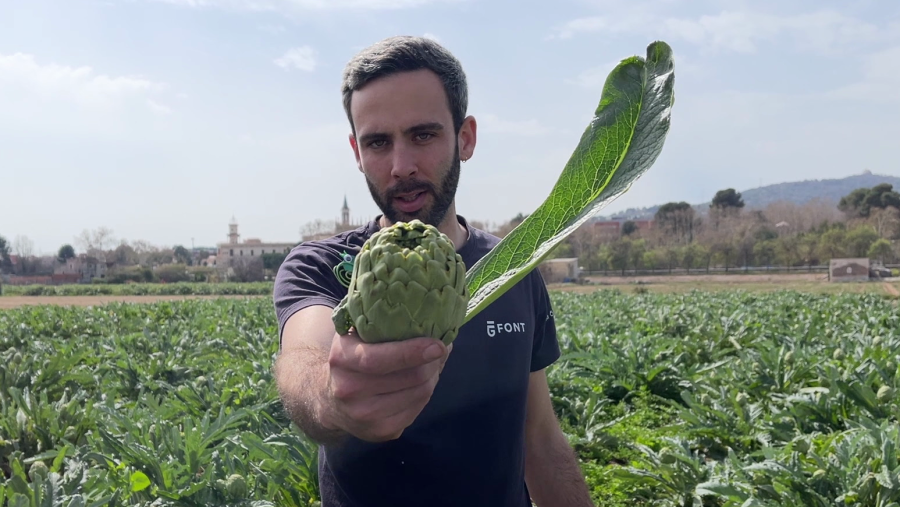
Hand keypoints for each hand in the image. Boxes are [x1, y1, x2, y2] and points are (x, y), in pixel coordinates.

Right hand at [321, 331, 452, 441]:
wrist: (329, 401)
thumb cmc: (351, 359)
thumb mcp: (354, 334)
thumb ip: (382, 322)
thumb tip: (432, 320)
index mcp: (341, 359)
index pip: (379, 359)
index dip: (412, 352)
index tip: (438, 345)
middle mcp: (348, 390)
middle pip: (410, 377)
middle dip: (433, 362)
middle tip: (439, 350)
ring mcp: (364, 416)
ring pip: (420, 393)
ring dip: (433, 377)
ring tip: (432, 365)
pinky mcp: (379, 432)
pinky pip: (417, 410)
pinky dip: (425, 395)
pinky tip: (421, 384)